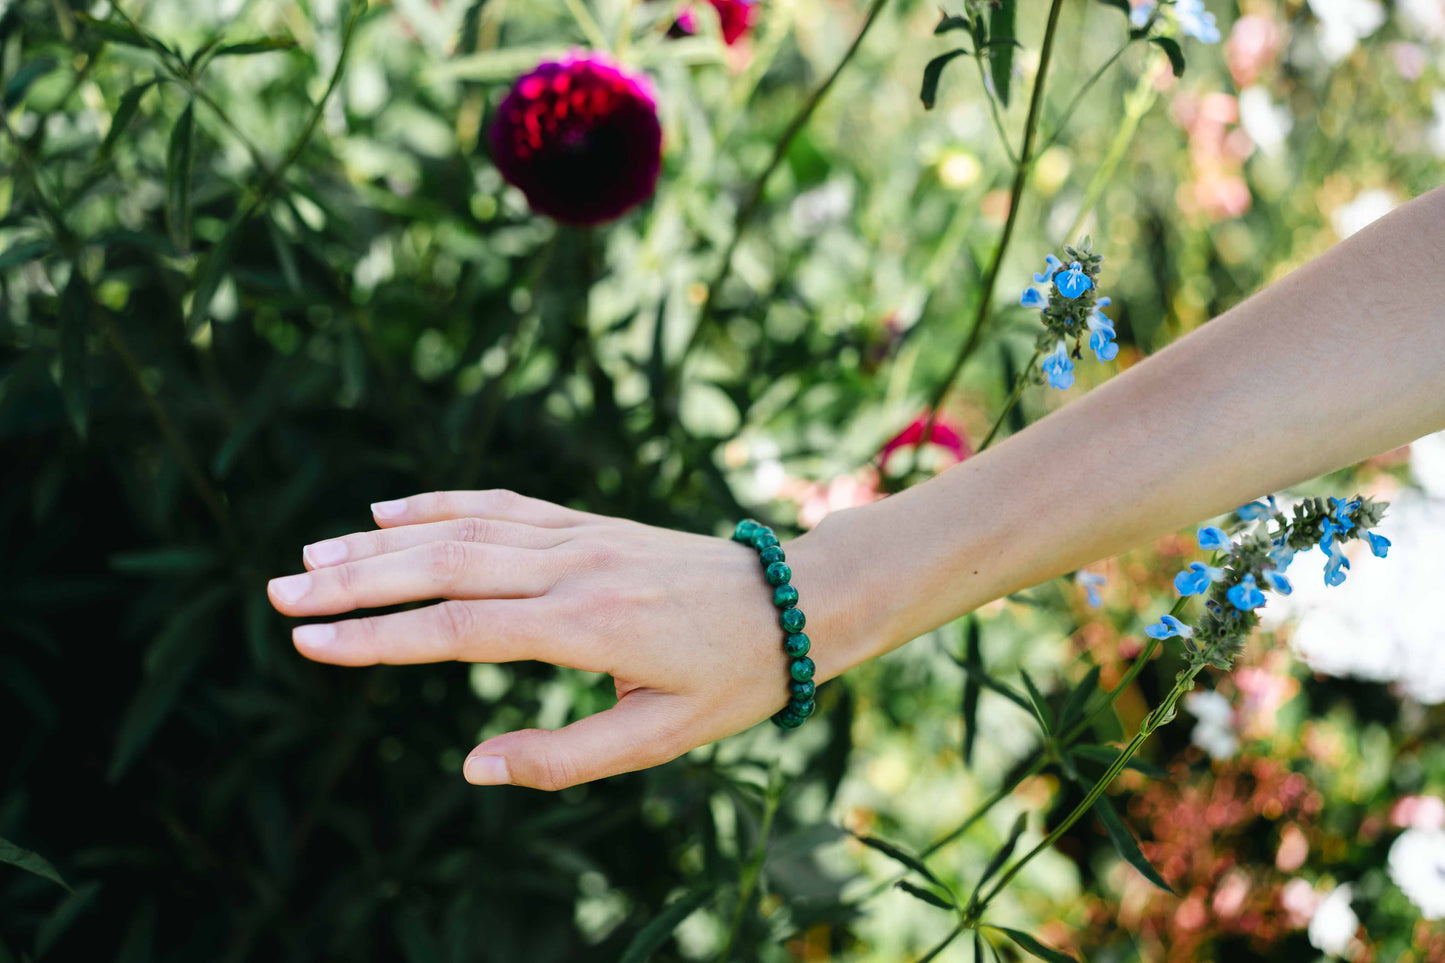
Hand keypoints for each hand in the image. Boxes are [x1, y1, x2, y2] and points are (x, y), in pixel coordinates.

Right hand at [266, 490, 868, 789]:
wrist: (796, 602)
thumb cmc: (733, 679)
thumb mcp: (659, 739)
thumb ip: (563, 758)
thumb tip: (470, 768)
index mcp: (587, 626)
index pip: (458, 629)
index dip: (379, 638)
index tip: (310, 645)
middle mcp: (574, 568)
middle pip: (444, 566)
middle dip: (356, 582)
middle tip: (277, 593)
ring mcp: (580, 534)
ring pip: (465, 527)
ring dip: (383, 540)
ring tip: (313, 557)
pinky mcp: (588, 520)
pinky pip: (504, 503)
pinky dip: (441, 503)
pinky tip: (389, 510)